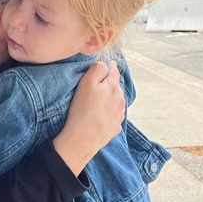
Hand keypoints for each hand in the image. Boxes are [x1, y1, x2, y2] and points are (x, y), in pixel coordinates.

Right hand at [53, 60, 124, 174]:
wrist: (83, 138)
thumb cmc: (82, 109)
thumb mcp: (86, 83)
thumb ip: (97, 69)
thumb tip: (105, 64)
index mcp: (113, 87)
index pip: (114, 71)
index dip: (110, 66)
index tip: (108, 63)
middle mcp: (120, 99)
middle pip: (115, 86)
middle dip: (108, 84)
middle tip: (97, 86)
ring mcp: (120, 114)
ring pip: (116, 101)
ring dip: (109, 99)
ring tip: (97, 103)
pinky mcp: (116, 127)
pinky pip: (113, 115)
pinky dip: (108, 113)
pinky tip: (99, 116)